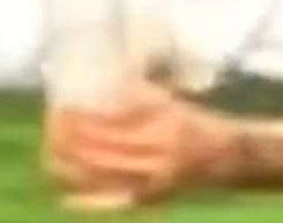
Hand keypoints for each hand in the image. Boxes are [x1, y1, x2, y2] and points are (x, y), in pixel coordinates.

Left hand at [44, 82, 232, 207]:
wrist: (229, 158)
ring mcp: (154, 179)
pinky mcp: (149, 198)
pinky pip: (111, 202)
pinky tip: (64, 194)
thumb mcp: (174, 103)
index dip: (83, 118)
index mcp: (166, 124)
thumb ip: (142, 97)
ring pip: (100, 176)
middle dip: (70, 139)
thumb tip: (108, 81)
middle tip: (53, 124)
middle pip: (101, 150)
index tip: (62, 107)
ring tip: (53, 150)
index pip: (113, 123)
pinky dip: (86, 200)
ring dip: (71, 165)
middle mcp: (160, 153)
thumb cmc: (199, 124)